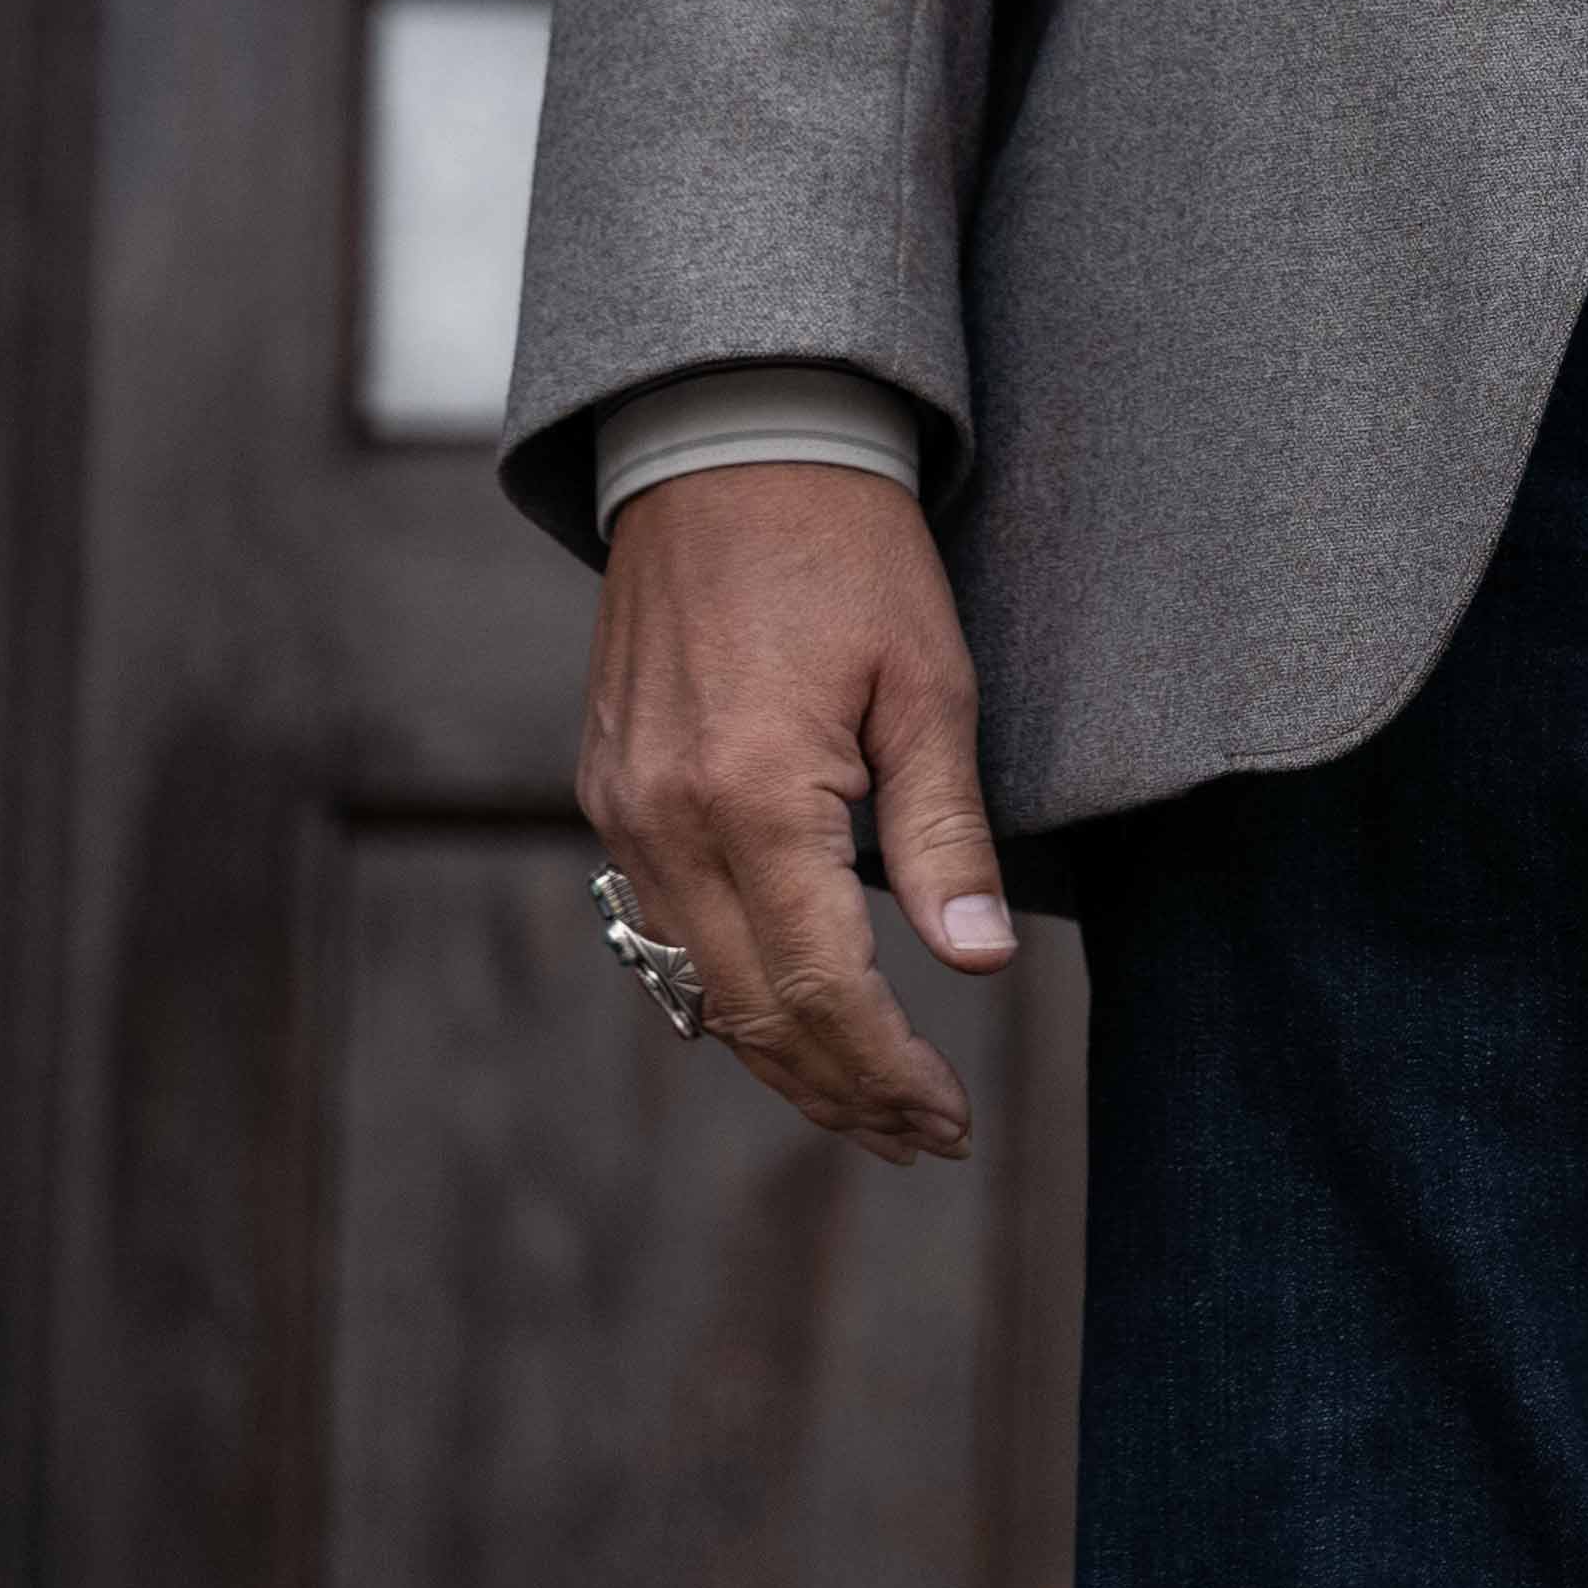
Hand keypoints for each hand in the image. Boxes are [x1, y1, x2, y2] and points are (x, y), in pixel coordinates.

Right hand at [578, 459, 1009, 1161]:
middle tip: (926, 1136)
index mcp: (752, 801)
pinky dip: (729, 987)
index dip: (887, 1070)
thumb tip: (980, 962)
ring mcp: (622, 814)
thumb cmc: (851, 554)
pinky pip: (662, 928)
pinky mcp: (608, 793)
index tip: (950, 1118)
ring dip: (784, 1055)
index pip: (820, 992)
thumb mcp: (930, 683)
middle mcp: (665, 825)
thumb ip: (947, 832)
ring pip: (697, 987)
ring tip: (875, 1101)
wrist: (731, 451)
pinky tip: (796, 1010)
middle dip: (841, 1089)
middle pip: (749, 1015)